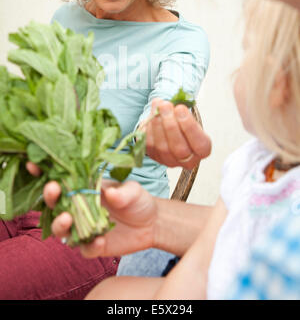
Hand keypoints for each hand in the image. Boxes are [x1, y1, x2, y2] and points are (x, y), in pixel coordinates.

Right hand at [25, 167, 157, 258]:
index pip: (60, 180)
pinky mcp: (92, 246)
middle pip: (55, 204)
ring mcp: (83, 228)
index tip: (34, 165)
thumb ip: (122, 192)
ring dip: (60, 224)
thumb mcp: (133, 190)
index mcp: (83, 189)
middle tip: (53, 189)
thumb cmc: (138, 199)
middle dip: (49, 196)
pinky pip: (84, 249)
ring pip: (61, 229)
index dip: (44, 173)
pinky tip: (99, 241)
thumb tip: (111, 194)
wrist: (152, 223)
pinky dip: (89, 246)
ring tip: (67, 218)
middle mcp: (78, 208)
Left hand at [142, 99, 210, 169]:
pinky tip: (153, 114)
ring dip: (158, 123)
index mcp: (202, 150)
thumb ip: (183, 113)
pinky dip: (150, 127)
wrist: (171, 129)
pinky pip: (150, 144)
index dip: (190, 127)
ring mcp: (169, 161)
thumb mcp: (190, 117)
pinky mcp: (155, 156)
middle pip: (179, 148)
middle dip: (170, 125)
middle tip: (166, 106)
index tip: (181, 109)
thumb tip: (171, 105)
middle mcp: (188, 160)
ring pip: (162, 147)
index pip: (200, 145)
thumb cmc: (184, 123)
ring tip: (158, 105)